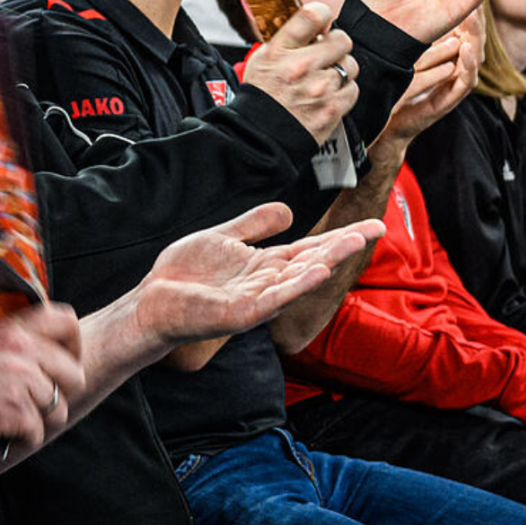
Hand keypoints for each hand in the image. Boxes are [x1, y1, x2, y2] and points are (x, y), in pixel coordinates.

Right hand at [0, 302, 83, 489]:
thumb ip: (11, 343)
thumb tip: (42, 356)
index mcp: (11, 329)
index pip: (66, 321)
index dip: (74, 346)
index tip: (65, 365)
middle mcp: (20, 348)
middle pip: (73, 374)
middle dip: (59, 396)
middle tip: (34, 408)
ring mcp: (20, 378)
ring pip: (58, 409)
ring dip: (37, 423)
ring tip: (7, 423)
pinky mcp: (16, 409)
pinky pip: (37, 433)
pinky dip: (19, 441)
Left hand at [130, 203, 384, 348]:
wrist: (150, 302)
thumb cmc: (184, 275)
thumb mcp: (223, 238)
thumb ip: (255, 226)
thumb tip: (289, 210)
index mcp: (266, 266)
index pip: (311, 248)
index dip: (340, 236)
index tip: (372, 224)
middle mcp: (268, 284)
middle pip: (314, 261)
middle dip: (344, 246)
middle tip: (375, 228)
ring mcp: (258, 300)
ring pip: (301, 278)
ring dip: (329, 260)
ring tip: (355, 241)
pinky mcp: (242, 314)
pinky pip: (276, 299)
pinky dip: (298, 285)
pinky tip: (319, 270)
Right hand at [241, 1, 358, 142]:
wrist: (261, 135)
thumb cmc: (263, 95)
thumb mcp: (264, 58)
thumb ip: (289, 39)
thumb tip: (318, 25)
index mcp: (280, 51)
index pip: (312, 15)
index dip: (322, 14)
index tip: (322, 21)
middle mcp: (301, 67)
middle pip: (341, 39)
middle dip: (336, 45)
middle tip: (326, 54)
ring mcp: (319, 89)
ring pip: (350, 65)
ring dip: (341, 69)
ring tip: (325, 78)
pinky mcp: (332, 108)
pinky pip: (353, 89)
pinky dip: (344, 91)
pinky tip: (328, 95)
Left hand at [383, 24, 480, 143]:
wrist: (384, 114)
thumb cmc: (396, 80)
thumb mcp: (406, 49)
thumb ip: (415, 29)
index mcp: (449, 51)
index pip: (464, 24)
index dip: (466, 4)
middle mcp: (457, 64)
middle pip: (475, 35)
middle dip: (476, 15)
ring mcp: (457, 81)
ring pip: (475, 55)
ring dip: (476, 35)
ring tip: (473, 16)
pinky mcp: (452, 98)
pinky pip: (467, 80)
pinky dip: (469, 64)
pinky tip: (466, 48)